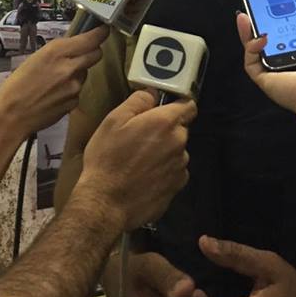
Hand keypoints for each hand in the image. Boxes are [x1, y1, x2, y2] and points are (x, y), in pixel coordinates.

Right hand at [0, 26, 107, 138]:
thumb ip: (59, 52)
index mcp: (57, 51)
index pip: (91, 38)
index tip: (103, 30)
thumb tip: (75, 45)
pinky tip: (54, 94)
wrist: (11, 115)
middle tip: (82, 53)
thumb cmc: (17, 86)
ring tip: (56, 81)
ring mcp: (74, 86)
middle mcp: (70, 66)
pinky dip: (71, 91)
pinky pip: (78, 91)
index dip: (100, 33)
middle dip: (92, 52)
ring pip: (85, 73)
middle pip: (96, 54)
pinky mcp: (74, 102)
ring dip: (78, 73)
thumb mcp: (36, 58)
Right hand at [79, 91, 196, 229]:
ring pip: (177, 151)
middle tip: (142, 138)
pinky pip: (175, 172)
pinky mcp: (177, 187)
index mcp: (165, 123)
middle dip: (166, 130)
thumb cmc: (107, 159)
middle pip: (180, 129)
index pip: (189, 105)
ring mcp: (180, 167)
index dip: (179, 104)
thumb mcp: (113, 121)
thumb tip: (152, 93)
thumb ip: (137, 101)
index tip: (166, 108)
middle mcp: (178, 143)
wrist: (106, 203)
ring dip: (165, 152)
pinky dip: (165, 171)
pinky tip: (145, 177)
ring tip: (141, 161)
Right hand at [239, 12, 295, 121]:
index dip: (283, 18)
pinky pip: (251, 62)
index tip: (278, 4)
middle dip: (261, 22)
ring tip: (246, 16)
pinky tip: (259, 36)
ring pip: (255, 50)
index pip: (291, 33)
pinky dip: (250, 48)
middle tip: (256, 7)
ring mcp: (276, 71)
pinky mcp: (265, 79)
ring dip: (248, 32)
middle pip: (270, 39)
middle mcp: (291, 62)